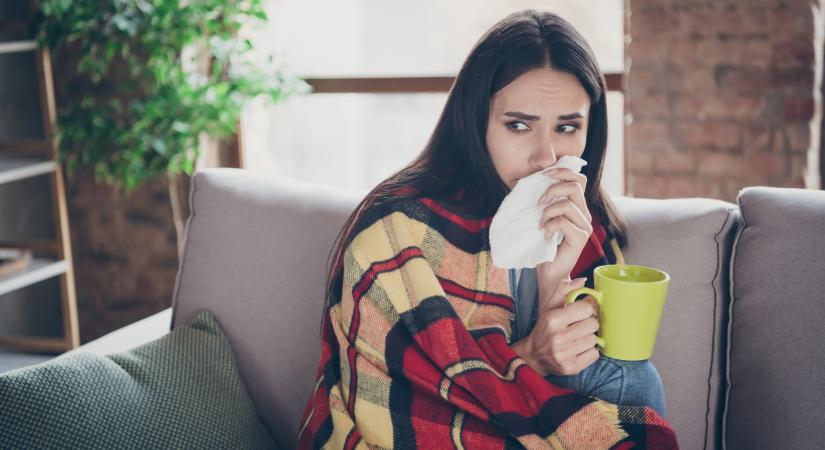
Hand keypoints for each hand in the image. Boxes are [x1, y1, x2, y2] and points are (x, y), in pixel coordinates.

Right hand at [511, 277, 599, 376]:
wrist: (533, 357)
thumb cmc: (545, 329)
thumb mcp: (550, 308)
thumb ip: (564, 291)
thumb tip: (582, 280)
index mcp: (553, 319)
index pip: (586, 308)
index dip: (586, 309)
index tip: (581, 313)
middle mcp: (558, 337)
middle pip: (593, 324)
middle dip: (589, 324)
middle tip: (580, 326)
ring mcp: (564, 354)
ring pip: (594, 340)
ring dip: (589, 338)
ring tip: (578, 339)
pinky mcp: (571, 368)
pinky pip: (594, 355)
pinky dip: (590, 352)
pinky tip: (579, 350)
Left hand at [535, 167, 592, 306]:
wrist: (548, 272)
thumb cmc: (543, 245)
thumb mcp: (543, 217)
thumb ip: (545, 200)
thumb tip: (536, 179)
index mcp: (577, 206)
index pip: (579, 179)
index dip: (562, 171)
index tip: (544, 174)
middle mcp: (584, 214)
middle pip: (575, 186)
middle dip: (553, 188)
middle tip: (539, 202)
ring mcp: (585, 226)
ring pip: (567, 204)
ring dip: (547, 211)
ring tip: (541, 223)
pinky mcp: (580, 237)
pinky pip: (562, 221)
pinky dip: (549, 226)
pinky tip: (545, 235)